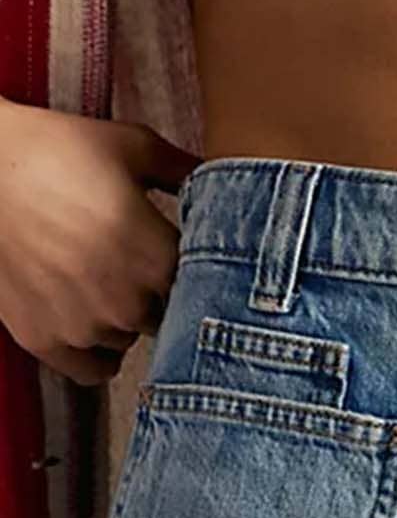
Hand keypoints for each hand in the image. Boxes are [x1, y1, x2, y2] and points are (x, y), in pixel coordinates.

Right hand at [0, 97, 201, 384]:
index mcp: (159, 256)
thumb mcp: (132, 146)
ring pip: (130, 341)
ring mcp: (85, 325)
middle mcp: (128, 301)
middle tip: (134, 267)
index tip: (177, 257)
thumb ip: (186, 171)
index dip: (195, 273)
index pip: (203, 287)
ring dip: (125, 323)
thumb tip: (230, 181)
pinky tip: (95, 331)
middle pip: (167, 318)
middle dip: (158, 297)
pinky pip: (93, 371)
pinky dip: (98, 356)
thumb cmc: (55, 148)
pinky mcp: (45, 340)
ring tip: (102, 283)